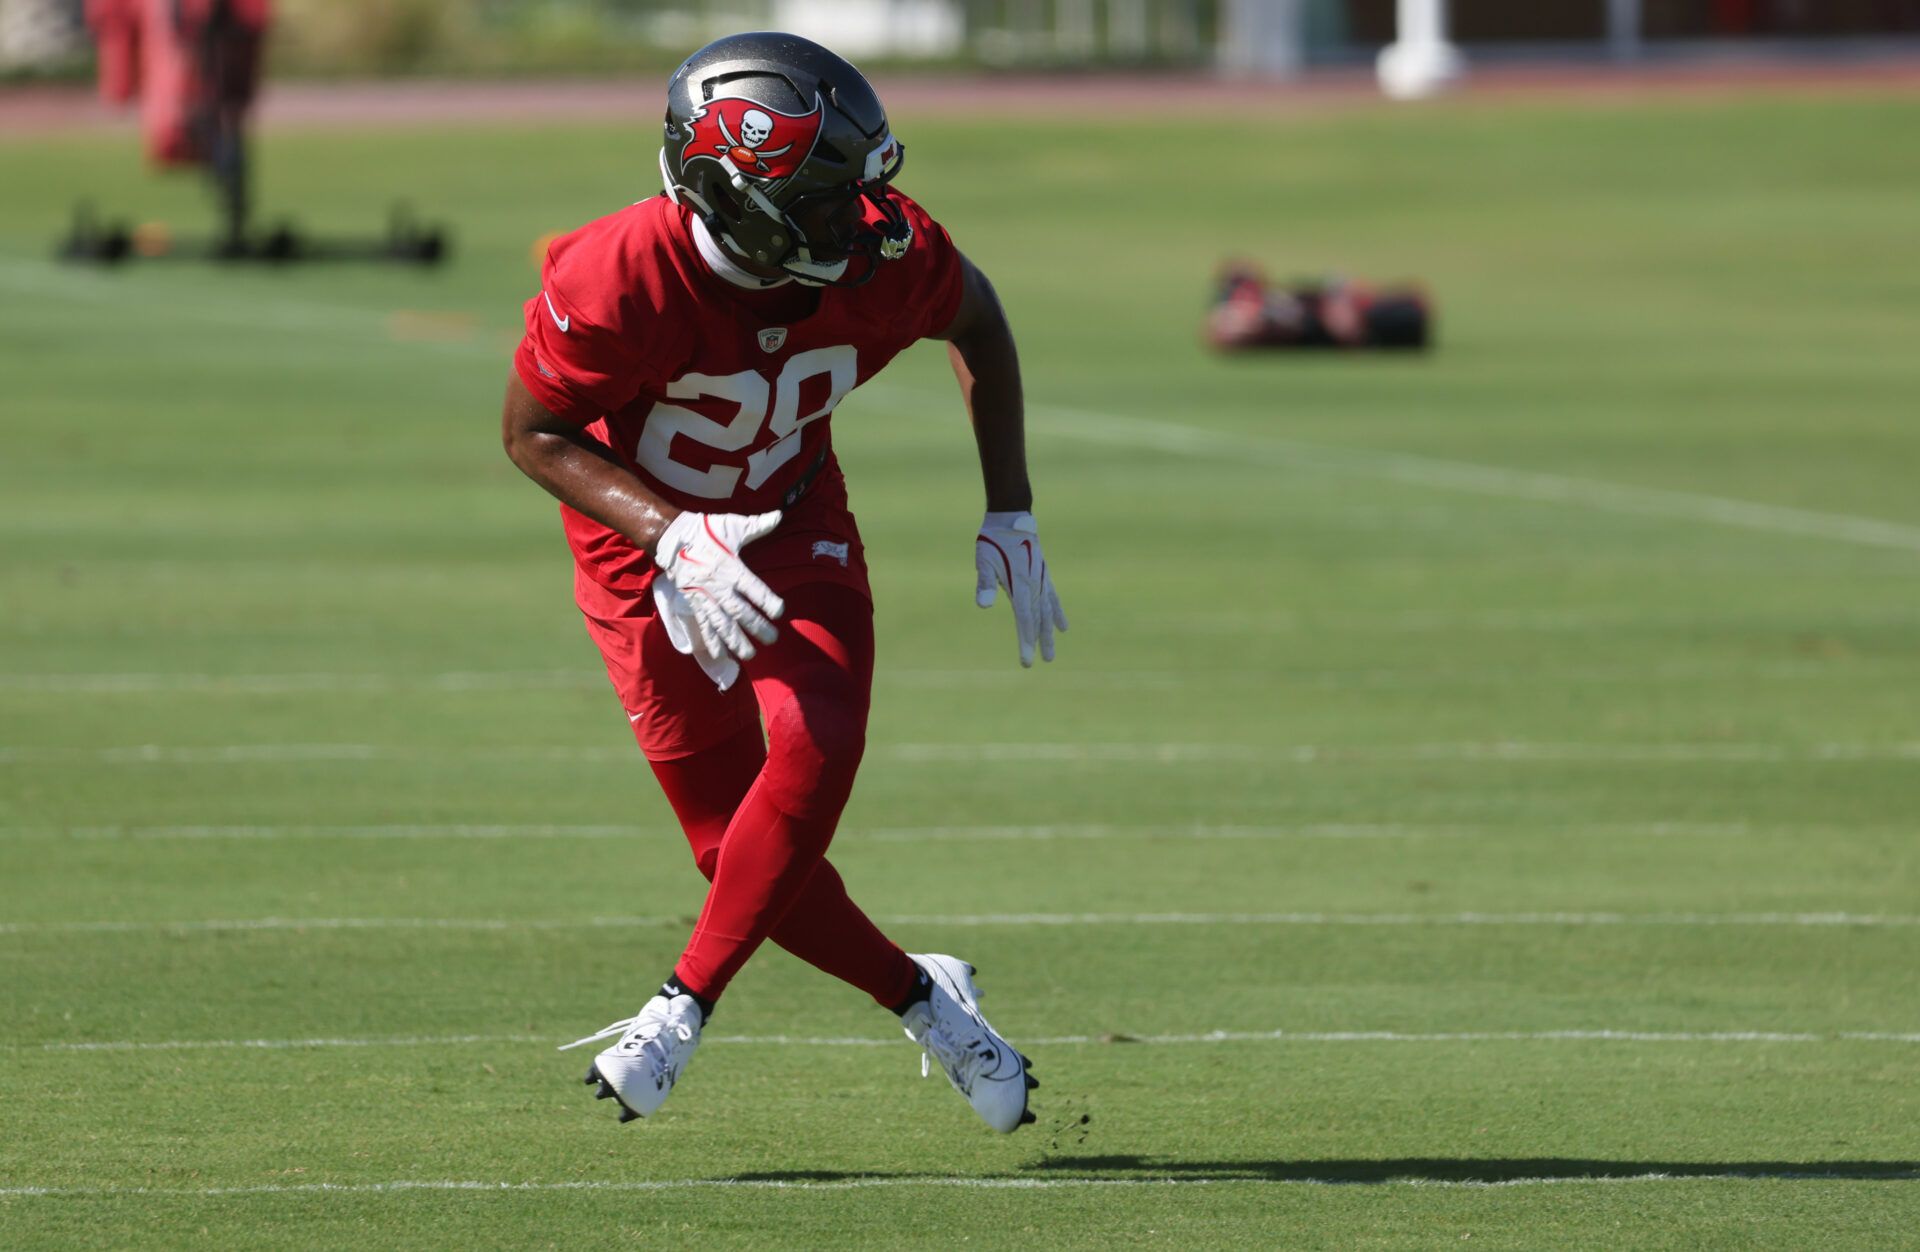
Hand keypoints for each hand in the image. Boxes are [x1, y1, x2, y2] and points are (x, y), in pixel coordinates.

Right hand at [654, 510, 785, 664]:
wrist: (672, 537)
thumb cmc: (706, 531)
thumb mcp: (733, 525)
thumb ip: (757, 525)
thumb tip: (779, 515)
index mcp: (731, 567)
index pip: (753, 588)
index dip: (767, 601)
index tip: (780, 612)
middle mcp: (718, 586)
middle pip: (739, 611)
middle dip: (756, 627)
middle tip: (773, 639)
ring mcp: (704, 597)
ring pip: (721, 623)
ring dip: (735, 641)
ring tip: (750, 655)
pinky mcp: (693, 603)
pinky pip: (703, 625)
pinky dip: (711, 641)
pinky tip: (721, 656)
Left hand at [974, 510, 1066, 666]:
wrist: (1011, 517)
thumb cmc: (993, 540)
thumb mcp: (983, 560)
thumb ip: (985, 583)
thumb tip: (983, 606)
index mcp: (1019, 584)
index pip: (1024, 619)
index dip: (1026, 641)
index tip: (1027, 661)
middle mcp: (1034, 584)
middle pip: (1039, 619)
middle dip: (1039, 642)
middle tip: (1043, 662)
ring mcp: (1041, 579)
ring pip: (1048, 612)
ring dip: (1050, 633)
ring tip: (1051, 654)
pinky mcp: (1043, 574)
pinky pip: (1053, 598)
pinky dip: (1058, 613)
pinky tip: (1063, 627)